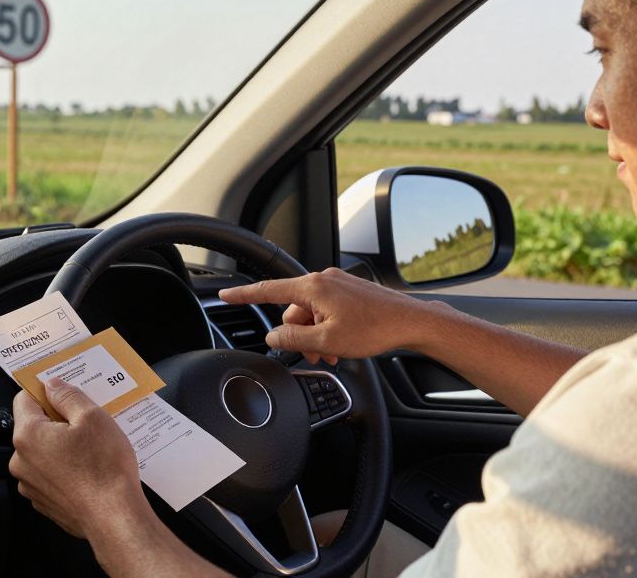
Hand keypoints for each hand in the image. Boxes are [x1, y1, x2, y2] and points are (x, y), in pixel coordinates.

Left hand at [9, 378, 147, 539]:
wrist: (113, 517)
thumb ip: (67, 396)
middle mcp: (21, 461)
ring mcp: (31, 484)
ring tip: (91, 449)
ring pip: (43, 452)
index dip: (45, 391)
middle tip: (86, 423)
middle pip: (34, 427)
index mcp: (28, 435)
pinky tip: (87, 469)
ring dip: (61, 446)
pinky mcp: (43, 501)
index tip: (63, 392)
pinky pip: (50, 474)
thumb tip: (52, 385)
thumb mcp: (93, 417)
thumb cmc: (104, 469)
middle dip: (57, 421)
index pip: (24, 399)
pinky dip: (64, 468)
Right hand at [217, 267, 452, 363]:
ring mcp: (338, 284)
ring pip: (311, 313)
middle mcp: (323, 280)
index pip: (268, 290)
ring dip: (315, 335)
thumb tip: (274, 336)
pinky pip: (327, 310)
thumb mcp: (327, 341)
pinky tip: (340, 345)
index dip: (243, 295)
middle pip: (293, 309)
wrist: (411, 322)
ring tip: (332, 355)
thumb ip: (294, 338)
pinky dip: (328, 328)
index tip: (225, 295)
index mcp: (313, 287)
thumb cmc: (375, 328)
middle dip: (299, 334)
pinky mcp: (350, 291)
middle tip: (315, 356)